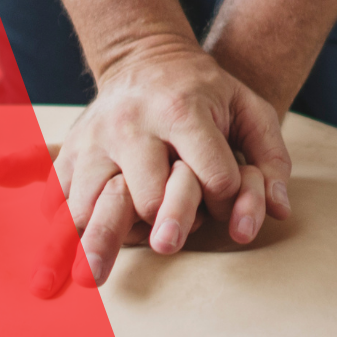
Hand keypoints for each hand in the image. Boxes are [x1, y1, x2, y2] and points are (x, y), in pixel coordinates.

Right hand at [53, 36, 291, 285]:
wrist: (145, 56)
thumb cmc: (206, 92)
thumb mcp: (248, 108)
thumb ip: (271, 158)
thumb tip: (280, 212)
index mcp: (181, 111)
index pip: (211, 177)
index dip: (225, 201)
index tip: (224, 204)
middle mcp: (131, 125)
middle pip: (147, 197)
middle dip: (164, 224)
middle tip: (169, 243)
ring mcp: (95, 139)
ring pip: (91, 203)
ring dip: (94, 243)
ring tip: (87, 280)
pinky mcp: (70, 152)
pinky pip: (58, 197)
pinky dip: (59, 229)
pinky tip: (57, 260)